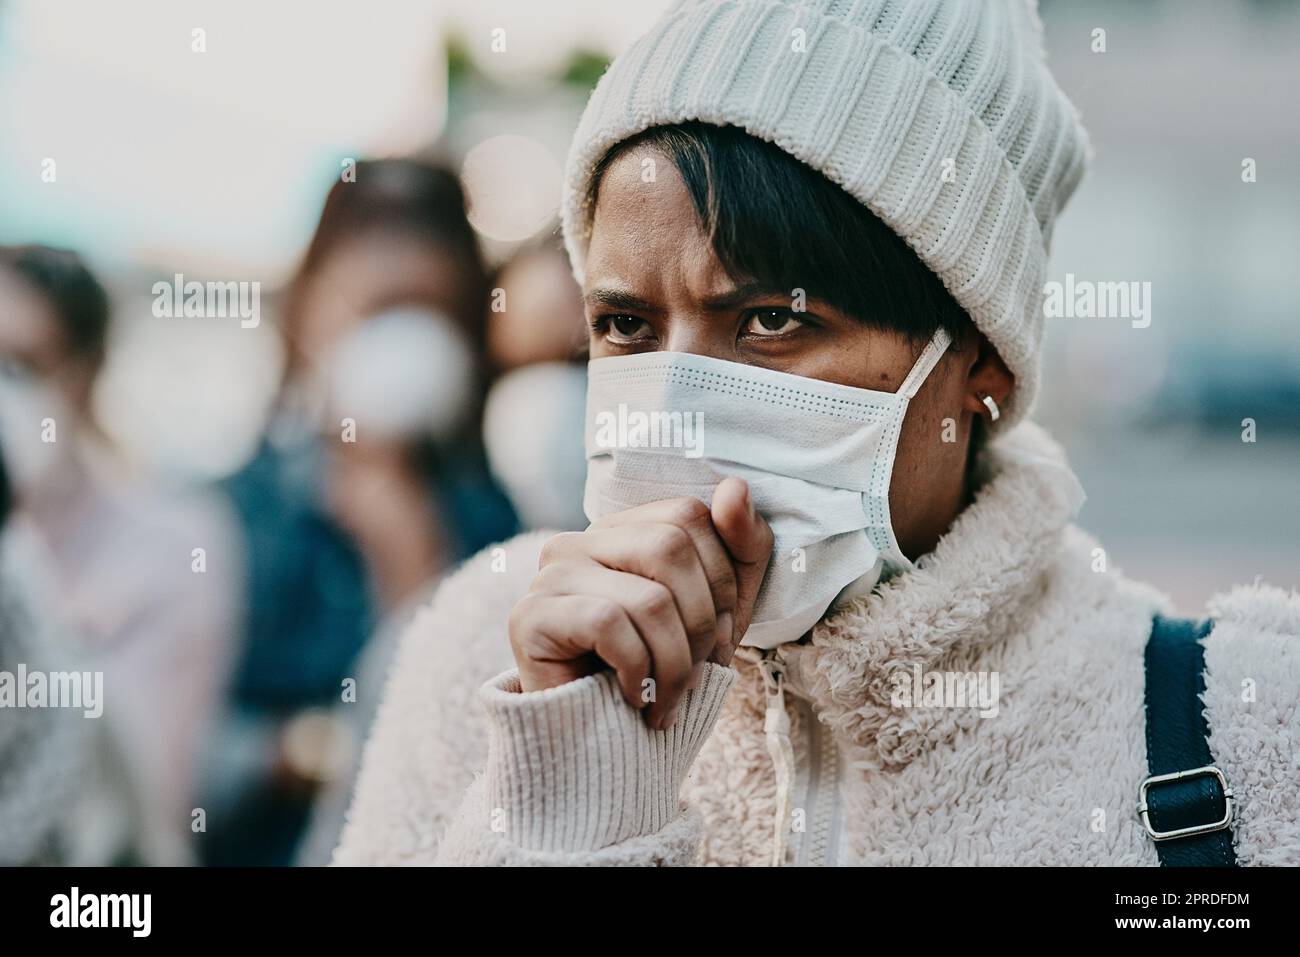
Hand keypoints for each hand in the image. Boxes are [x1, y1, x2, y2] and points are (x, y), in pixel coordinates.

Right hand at [508, 477, 772, 727]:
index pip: (688, 514)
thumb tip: (735, 487)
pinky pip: (609, 625)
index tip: (719, 636)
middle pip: (670, 547)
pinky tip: (633, 697)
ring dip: (675, 662)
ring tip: (669, 699)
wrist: (600, 747)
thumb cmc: (660, 673)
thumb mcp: (721, 608)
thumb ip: (740, 546)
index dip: (721, 577)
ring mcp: (550, 575)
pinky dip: (638, 671)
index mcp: (621, 531)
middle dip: (702, 621)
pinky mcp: (530, 616)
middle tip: (699, 673)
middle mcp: (579, 540)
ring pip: (647, 596)